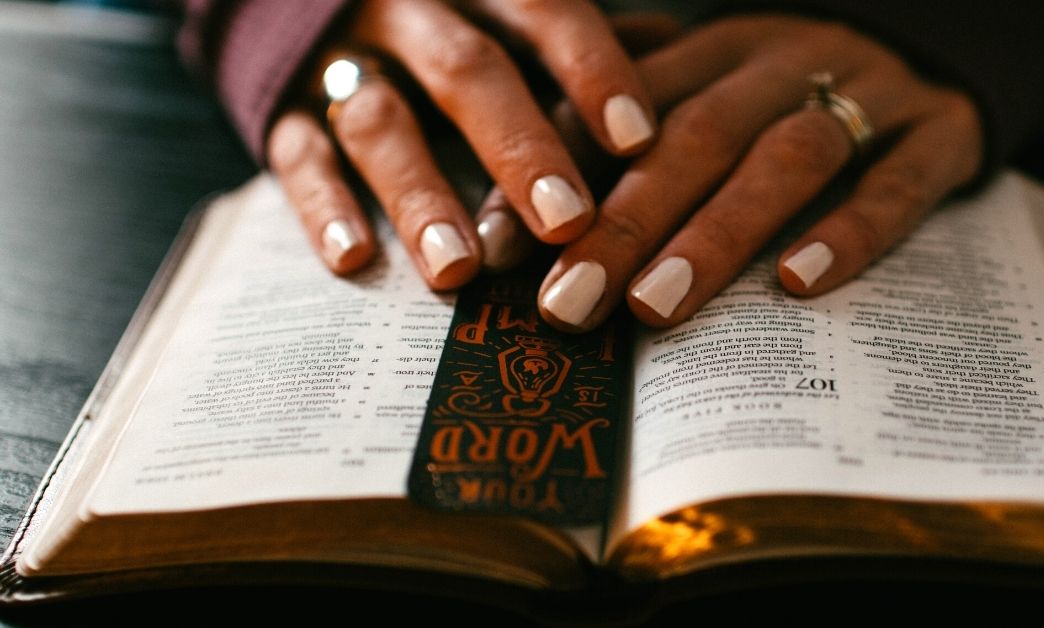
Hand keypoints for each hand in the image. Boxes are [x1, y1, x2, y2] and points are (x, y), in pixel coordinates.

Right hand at [264, 0, 657, 287]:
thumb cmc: (449, 20)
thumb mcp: (508, 15)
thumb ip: (575, 47)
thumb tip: (676, 69)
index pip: (544, 9)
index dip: (592, 69)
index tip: (638, 140)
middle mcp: (410, 12)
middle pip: (467, 70)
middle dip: (517, 147)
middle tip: (566, 221)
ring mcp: (339, 57)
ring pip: (378, 118)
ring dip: (420, 193)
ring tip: (461, 270)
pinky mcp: (281, 107)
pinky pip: (295, 153)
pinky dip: (322, 207)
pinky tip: (355, 260)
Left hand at [535, 15, 983, 329]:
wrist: (939, 44)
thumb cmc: (795, 89)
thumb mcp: (716, 78)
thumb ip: (632, 120)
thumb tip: (524, 180)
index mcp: (718, 47)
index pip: (625, 107)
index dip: (559, 172)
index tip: (503, 247)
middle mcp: (783, 63)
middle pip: (696, 136)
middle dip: (625, 221)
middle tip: (569, 303)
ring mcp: (865, 95)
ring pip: (785, 157)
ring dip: (717, 233)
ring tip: (656, 307)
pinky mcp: (939, 133)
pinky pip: (898, 182)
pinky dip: (850, 231)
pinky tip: (798, 283)